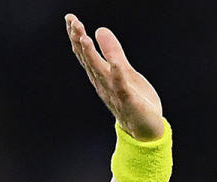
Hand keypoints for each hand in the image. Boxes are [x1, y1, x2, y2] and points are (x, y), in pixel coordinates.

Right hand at [64, 14, 163, 140]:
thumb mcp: (125, 71)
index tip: (70, 18)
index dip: (77, 36)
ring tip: (86, 38)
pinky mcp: (130, 102)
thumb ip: (114, 52)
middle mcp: (104, 84)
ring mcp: (115, 94)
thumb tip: (100, 29)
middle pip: (89, 60)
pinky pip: (122, 88)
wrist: (146, 129)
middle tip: (74, 22)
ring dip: (92, 56)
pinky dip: (118, 77)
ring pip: (101, 72)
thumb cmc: (134, 100)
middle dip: (80, 41)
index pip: (85, 53)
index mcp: (102, 76)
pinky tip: (116, 65)